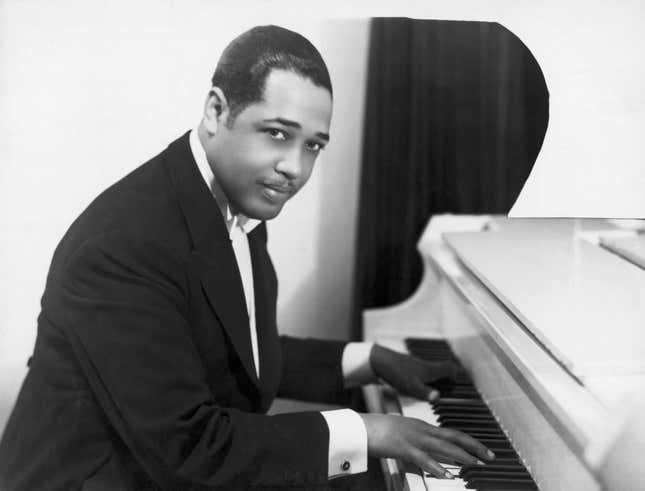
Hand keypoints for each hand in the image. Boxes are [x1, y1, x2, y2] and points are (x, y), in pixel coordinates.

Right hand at [359, 413, 494, 478]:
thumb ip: (419, 444)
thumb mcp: (404, 435)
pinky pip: (423, 458)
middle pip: (454, 437)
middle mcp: (422, 429)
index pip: (451, 433)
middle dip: (474, 447)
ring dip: (463, 456)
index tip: (484, 450)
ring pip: (443, 446)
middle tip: (490, 457)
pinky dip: (437, 466)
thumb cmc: (379, 432)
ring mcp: (413, 438)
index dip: (470, 442)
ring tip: (477, 465)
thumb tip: (433, 457)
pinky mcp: (403, 447)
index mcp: (422, 426)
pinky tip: (447, 474)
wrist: (362, 426)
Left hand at [369, 344, 457, 400]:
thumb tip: (438, 398)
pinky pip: (419, 374)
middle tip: (443, 392)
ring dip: (432, 382)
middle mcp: (426, 366)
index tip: (455, 385)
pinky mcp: (407, 367)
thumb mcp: (412, 386)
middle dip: (444, 381)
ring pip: (430, 372)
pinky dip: (420, 381)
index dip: (455, 376)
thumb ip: (426, 393)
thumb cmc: (397, 372)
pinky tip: (413, 389)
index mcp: (431, 370)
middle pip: (442, 371)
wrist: (379, 360)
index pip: (450, 368)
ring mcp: (416, 366)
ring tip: (428, 393)